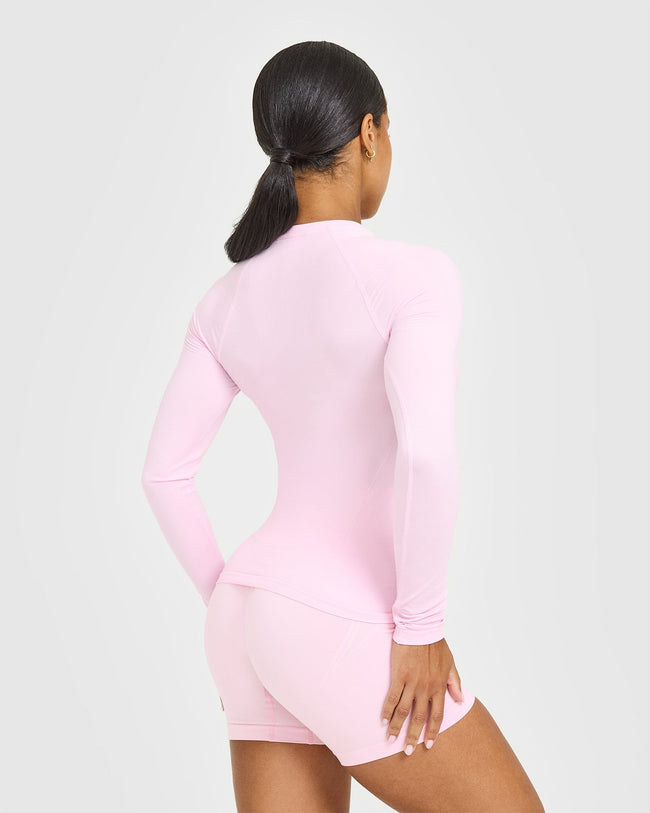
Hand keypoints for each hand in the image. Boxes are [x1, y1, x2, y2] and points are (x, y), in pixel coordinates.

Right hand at [380, 637, 462, 754]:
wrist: (421, 627)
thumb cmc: (436, 643)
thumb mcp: (451, 663)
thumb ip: (455, 682)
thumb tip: (461, 700)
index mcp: (439, 686)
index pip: (437, 715)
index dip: (432, 731)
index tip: (428, 744)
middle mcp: (426, 688)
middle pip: (419, 718)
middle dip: (413, 736)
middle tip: (407, 751)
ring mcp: (412, 682)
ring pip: (404, 711)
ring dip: (396, 727)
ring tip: (390, 740)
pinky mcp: (399, 675)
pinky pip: (392, 696)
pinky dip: (387, 709)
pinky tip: (382, 719)